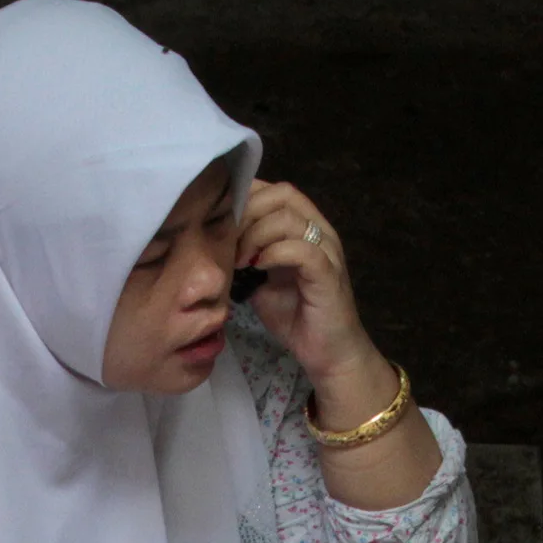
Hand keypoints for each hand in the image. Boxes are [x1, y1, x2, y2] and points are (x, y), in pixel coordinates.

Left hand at [236, 180, 387, 402]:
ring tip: (240, 260)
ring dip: (256, 235)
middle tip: (228, 242)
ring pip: (289, 218)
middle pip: (282, 194)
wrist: (327, 353)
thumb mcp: (259, 280)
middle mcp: (319, 231)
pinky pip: (302, 250)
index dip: (245, 197)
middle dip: (247, 213)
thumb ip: (244, 255)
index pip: (273, 190)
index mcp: (303, 227)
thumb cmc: (294, 316)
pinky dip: (274, 254)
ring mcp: (327, 250)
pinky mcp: (328, 274)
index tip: (223, 224)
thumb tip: (213, 241)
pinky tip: (257, 269)